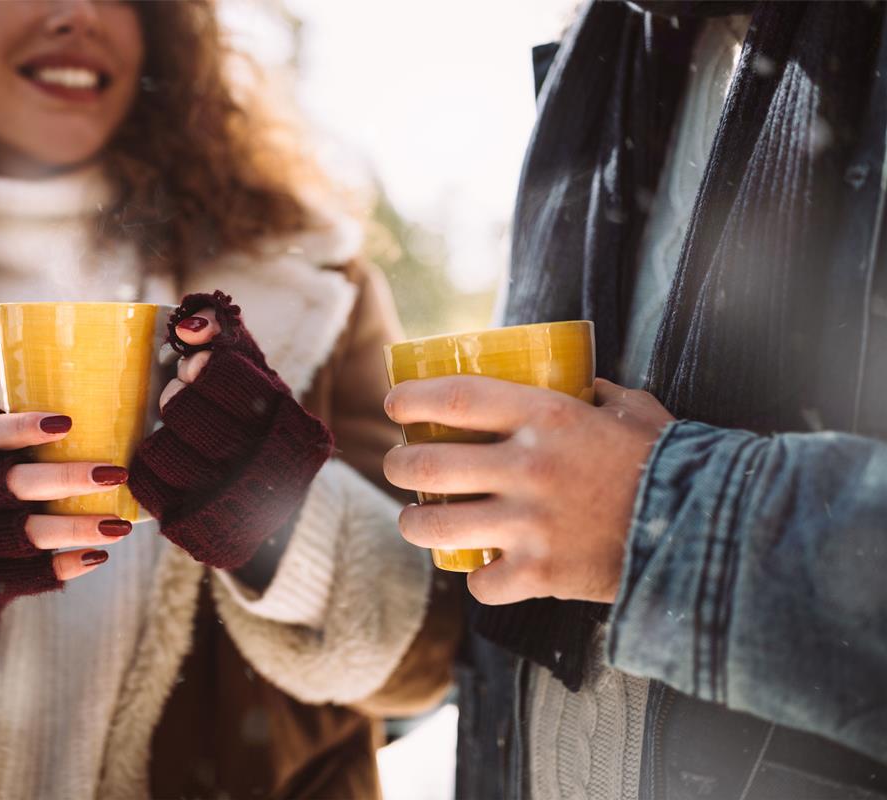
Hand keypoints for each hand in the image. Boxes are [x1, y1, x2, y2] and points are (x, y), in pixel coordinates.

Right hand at [0, 410, 133, 579]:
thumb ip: (19, 441)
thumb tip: (92, 409)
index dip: (24, 429)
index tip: (66, 423)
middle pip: (16, 485)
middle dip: (67, 478)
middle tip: (115, 474)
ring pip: (28, 532)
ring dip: (76, 527)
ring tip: (120, 525)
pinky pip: (29, 572)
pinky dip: (64, 564)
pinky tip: (98, 555)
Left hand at [127, 291, 332, 569]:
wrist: (266, 496)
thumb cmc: (254, 419)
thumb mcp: (254, 372)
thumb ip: (226, 334)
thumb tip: (188, 324)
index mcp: (290, 425)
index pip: (230, 378)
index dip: (203, 366)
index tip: (192, 363)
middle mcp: (264, 467)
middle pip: (184, 412)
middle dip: (175, 399)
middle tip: (176, 396)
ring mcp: (229, 502)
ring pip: (161, 449)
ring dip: (159, 433)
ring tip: (171, 430)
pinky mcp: (196, 527)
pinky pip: (146, 486)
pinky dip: (146, 466)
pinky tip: (163, 459)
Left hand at [383, 377, 673, 604]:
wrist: (707, 531)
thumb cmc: (668, 463)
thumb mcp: (632, 410)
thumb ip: (596, 393)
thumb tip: (578, 381)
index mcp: (548, 417)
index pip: (455, 398)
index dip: (412, 399)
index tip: (394, 404)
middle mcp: (529, 467)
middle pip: (427, 464)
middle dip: (399, 465)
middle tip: (398, 466)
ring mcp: (530, 524)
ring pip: (436, 526)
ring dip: (415, 523)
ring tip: (416, 521)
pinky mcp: (541, 574)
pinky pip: (481, 583)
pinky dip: (480, 580)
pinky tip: (486, 572)